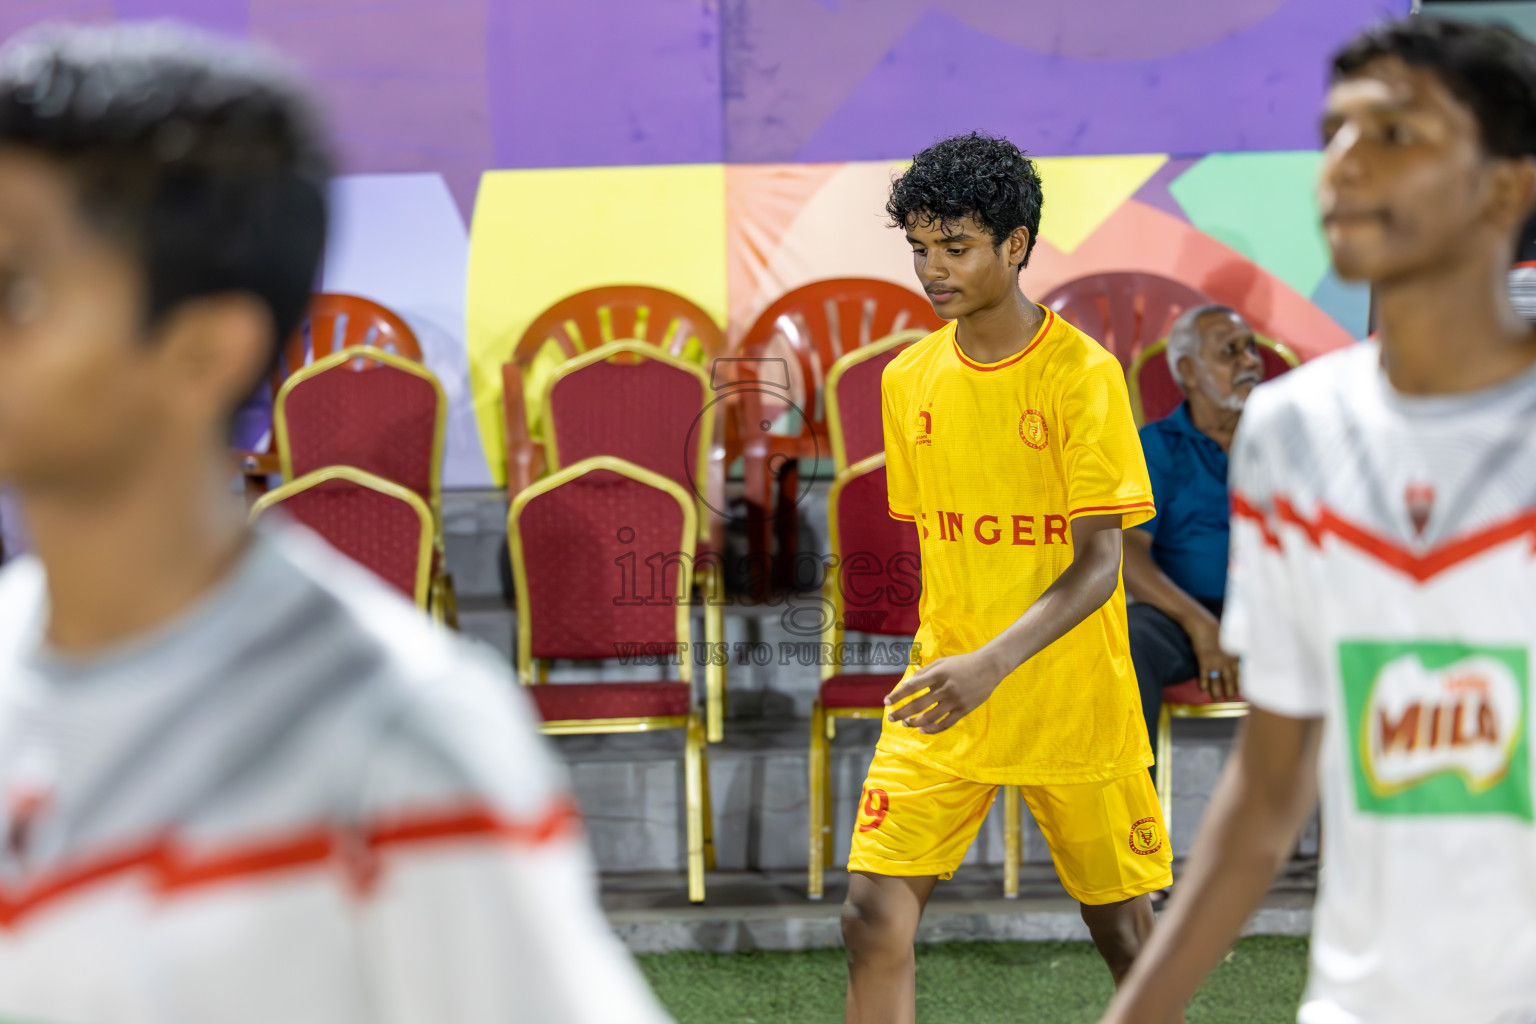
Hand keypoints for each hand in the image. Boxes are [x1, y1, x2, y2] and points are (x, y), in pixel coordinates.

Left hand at [884, 649, 1009, 732]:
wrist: (989, 667)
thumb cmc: (962, 663)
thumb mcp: (942, 662)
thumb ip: (924, 673)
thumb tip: (906, 685)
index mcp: (939, 673)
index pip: (913, 686)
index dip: (898, 695)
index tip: (887, 702)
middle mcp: (946, 687)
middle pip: (918, 704)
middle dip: (901, 713)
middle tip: (891, 717)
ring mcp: (956, 700)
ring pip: (930, 717)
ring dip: (914, 722)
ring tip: (905, 723)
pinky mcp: (964, 710)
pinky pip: (945, 724)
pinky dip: (931, 729)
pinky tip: (921, 729)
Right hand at [1190, 622, 1239, 700]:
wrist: (1203, 625)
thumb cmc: (1216, 631)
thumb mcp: (1229, 642)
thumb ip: (1234, 652)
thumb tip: (1237, 659)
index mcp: (1233, 656)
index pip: (1240, 673)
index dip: (1241, 683)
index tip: (1243, 692)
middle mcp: (1226, 661)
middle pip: (1229, 679)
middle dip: (1231, 690)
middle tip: (1231, 699)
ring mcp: (1215, 662)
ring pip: (1217, 680)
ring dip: (1217, 691)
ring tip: (1217, 699)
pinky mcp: (1203, 661)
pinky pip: (1204, 675)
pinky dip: (1203, 683)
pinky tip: (1203, 690)